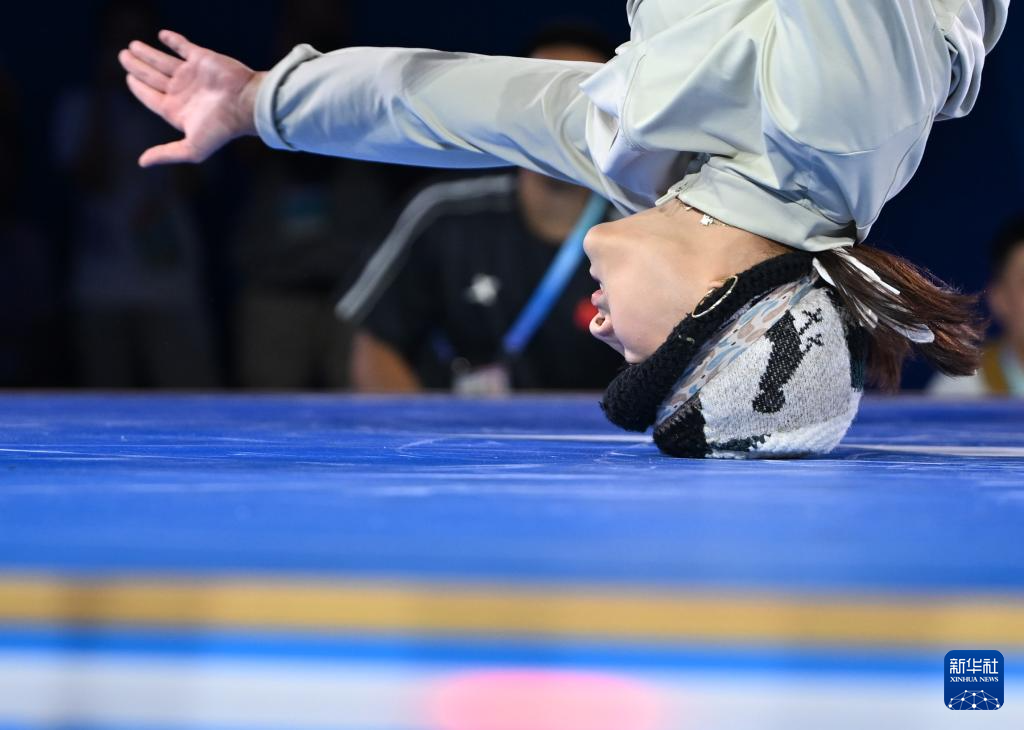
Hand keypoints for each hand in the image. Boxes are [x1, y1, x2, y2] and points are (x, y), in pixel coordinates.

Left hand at [118, 30, 265, 166]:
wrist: (246, 105)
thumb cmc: (221, 129)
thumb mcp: (192, 148)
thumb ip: (167, 153)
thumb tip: (142, 163)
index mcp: (177, 111)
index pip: (151, 97)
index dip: (138, 88)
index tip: (128, 77)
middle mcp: (182, 92)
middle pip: (153, 77)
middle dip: (137, 67)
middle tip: (123, 56)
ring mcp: (192, 74)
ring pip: (163, 61)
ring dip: (148, 53)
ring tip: (132, 46)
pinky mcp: (202, 59)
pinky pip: (184, 47)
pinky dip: (173, 40)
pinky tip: (162, 35)